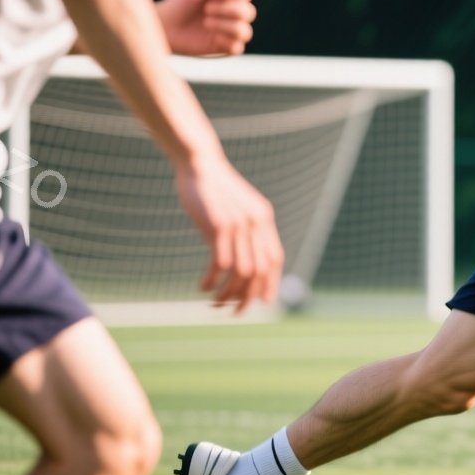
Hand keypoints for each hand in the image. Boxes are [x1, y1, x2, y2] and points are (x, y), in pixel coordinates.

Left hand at [158, 0, 255, 55]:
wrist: (165, 24)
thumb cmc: (180, 1)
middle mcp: (236, 14)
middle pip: (248, 12)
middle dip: (226, 8)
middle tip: (206, 8)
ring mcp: (232, 32)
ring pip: (244, 31)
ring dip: (224, 24)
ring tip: (206, 22)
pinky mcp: (226, 48)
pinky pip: (237, 47)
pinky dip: (224, 40)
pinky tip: (211, 36)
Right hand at [174, 158, 282, 313]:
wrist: (199, 163)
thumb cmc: (214, 189)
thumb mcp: (237, 208)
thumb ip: (245, 228)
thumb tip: (244, 258)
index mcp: (264, 219)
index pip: (275, 259)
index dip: (270, 283)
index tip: (260, 303)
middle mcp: (256, 223)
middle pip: (260, 270)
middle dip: (247, 296)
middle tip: (232, 311)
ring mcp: (239, 224)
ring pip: (241, 271)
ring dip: (227, 293)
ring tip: (214, 304)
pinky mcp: (219, 225)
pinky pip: (220, 263)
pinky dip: (212, 280)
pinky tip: (202, 287)